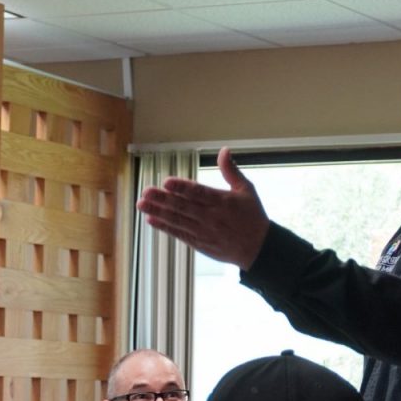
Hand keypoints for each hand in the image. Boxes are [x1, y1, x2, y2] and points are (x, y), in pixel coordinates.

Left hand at [136, 148, 270, 267]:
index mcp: (223, 202)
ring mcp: (204, 232)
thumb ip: (231, 170)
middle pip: (183, 207)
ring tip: (142, 204)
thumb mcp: (247, 190)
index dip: (182, 187)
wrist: (259, 249)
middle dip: (163, 199)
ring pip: (177, 220)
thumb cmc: (253, 217)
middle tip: (146, 191)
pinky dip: (165, 227)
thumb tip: (224, 150)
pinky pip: (179, 234)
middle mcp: (211, 217)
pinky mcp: (200, 244)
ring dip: (158, 212)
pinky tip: (151, 219)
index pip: (199, 192)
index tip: (167, 181)